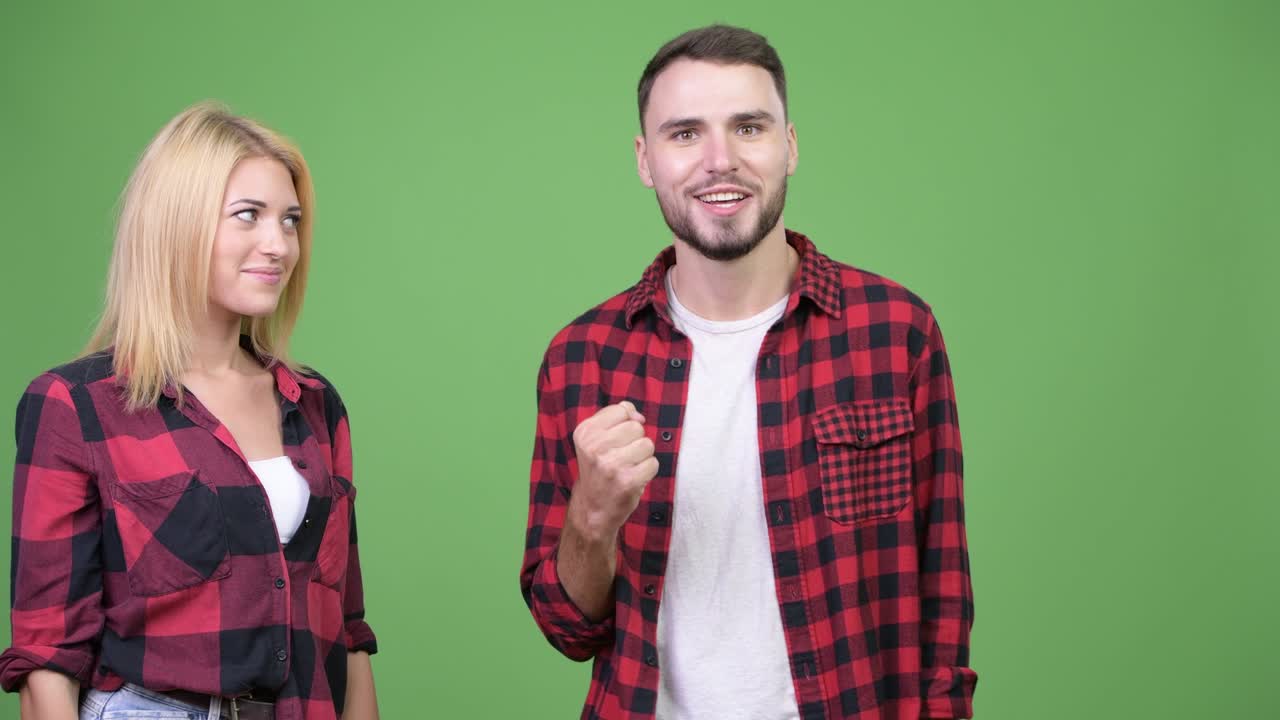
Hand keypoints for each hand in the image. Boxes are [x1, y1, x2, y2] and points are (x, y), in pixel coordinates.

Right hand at [568, 402, 658, 538]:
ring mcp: (611, 464)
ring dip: (642, 457)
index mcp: (585, 432)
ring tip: (627, 468)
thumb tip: (638, 416)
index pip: (621, 410)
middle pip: (636, 427)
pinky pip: (653, 463)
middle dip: (635, 441)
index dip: (625, 424)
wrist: (592, 509)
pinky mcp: (627, 481)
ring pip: (647, 444)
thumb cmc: (598, 471)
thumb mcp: (595, 440)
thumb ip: (615, 418)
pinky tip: (634, 478)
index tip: (615, 441)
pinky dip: (648, 471)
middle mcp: (595, 447)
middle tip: (621, 458)